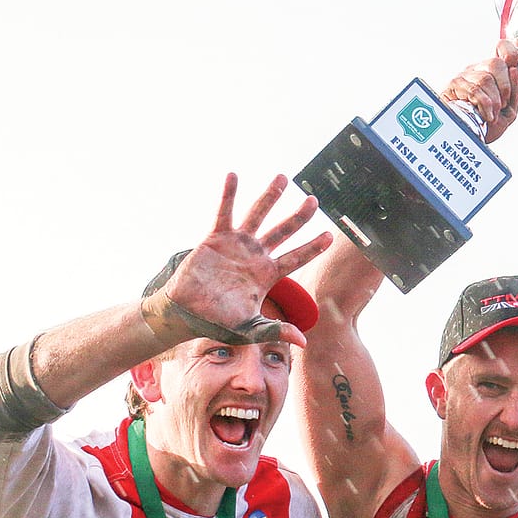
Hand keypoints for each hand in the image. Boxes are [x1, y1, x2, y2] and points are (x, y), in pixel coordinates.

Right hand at [155, 175, 331, 344]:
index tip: (330, 235)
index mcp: (267, 275)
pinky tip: (234, 176)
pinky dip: (229, 194)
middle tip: (314, 200)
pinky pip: (224, 212)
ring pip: (258, 215)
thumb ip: (275, 330)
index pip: (296, 258)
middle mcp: (256, 256)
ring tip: (283, 177)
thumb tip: (303, 342)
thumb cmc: (217, 322)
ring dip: (270, 196)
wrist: (187, 313)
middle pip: (284, 231)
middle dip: (299, 217)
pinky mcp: (216, 238)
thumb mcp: (249, 329)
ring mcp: (237, 244)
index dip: (313, 247)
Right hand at [441, 44, 517, 142]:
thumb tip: (514, 71)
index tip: (513, 66)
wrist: (468, 141)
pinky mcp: (453, 85)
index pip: (503, 48)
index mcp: (493, 73)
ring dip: (494, 101)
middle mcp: (478, 70)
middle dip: (505, 88)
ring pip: (485, 78)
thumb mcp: (508, 112)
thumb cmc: (485, 126)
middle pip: (496, 63)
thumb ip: (515, 93)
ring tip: (491, 114)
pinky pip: (474, 90)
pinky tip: (485, 115)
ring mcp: (465, 76)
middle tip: (502, 105)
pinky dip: (484, 105)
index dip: (510, 51)